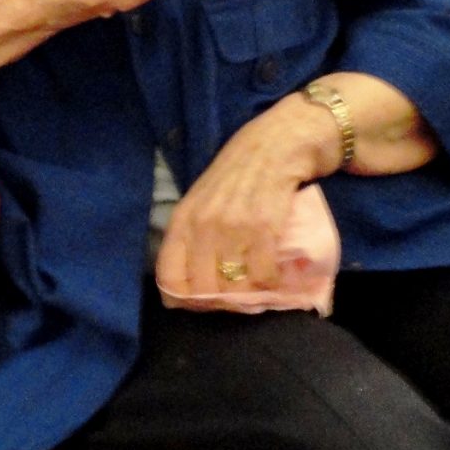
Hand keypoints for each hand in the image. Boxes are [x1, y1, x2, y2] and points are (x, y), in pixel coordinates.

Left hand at [156, 94, 333, 293]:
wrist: (280, 141)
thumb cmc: (240, 172)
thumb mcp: (205, 198)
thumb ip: (195, 232)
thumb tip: (191, 280)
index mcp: (183, 218)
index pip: (168, 274)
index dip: (181, 299)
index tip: (198, 307)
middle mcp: (202, 225)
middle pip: (202, 288)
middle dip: (219, 303)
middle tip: (237, 302)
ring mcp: (232, 226)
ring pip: (233, 285)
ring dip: (248, 296)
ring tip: (257, 292)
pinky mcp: (263, 227)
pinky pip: (263, 275)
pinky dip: (271, 283)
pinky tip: (276, 277)